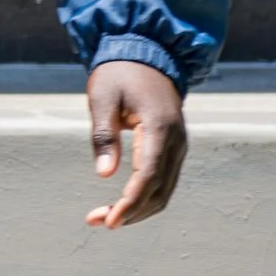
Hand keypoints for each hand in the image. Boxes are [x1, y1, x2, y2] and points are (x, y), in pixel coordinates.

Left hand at [83, 59, 186, 229]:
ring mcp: (178, 145)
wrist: (146, 54)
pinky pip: (164, 180)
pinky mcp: (173, 148)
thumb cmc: (119, 74)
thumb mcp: (102, 98)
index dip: (131, 202)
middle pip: (159, 191)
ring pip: (165, 190)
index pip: (148, 176)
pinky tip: (123, 203)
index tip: (110, 221)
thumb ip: (103, 135)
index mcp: (160, 127)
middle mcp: (176, 141)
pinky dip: (145, 196)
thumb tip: (105, 175)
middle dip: (131, 212)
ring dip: (138, 209)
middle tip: (98, 221)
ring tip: (105, 218)